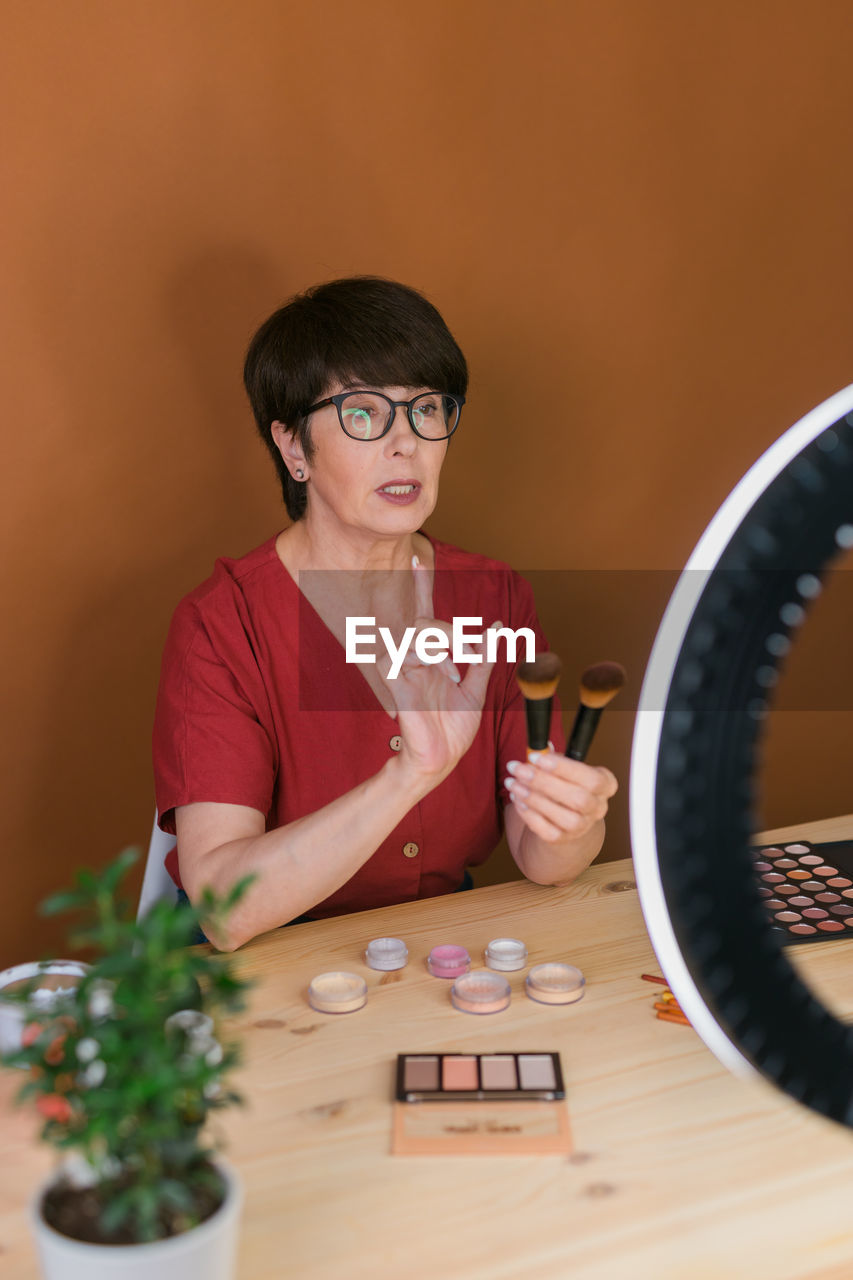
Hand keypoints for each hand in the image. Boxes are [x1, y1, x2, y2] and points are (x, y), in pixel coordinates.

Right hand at [384, 556, 498, 785]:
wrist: (441, 760)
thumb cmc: (452, 729)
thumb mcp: (476, 690)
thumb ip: (483, 659)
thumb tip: (496, 629)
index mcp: (430, 658)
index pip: (424, 614)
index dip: (421, 586)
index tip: (419, 560)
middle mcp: (413, 659)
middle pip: (425, 620)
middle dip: (453, 631)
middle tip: (473, 652)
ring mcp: (401, 669)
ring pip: (416, 633)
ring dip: (444, 647)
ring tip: (456, 673)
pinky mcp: (394, 682)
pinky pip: (400, 655)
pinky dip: (428, 659)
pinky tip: (444, 677)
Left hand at [504, 751, 617, 843]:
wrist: (563, 815)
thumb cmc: (564, 783)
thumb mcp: (563, 767)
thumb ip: (552, 757)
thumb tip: (539, 748)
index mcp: (605, 784)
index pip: (593, 779)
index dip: (564, 768)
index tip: (536, 757)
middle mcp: (598, 808)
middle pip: (578, 799)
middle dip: (544, 782)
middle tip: (518, 769)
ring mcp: (582, 826)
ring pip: (562, 817)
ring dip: (532, 797)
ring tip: (512, 782)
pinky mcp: (562, 838)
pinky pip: (545, 830)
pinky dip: (528, 813)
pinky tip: (517, 798)